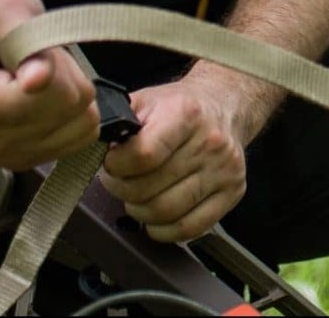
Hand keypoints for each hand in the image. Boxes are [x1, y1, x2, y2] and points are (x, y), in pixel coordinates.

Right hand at [0, 0, 98, 169]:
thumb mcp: (1, 7)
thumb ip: (22, 38)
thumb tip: (40, 79)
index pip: (54, 93)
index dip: (54, 61)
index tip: (27, 47)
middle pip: (73, 108)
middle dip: (64, 74)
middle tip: (32, 58)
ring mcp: (14, 157)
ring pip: (84, 123)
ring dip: (70, 91)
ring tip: (37, 75)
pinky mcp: (34, 160)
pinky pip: (83, 135)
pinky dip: (73, 110)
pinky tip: (44, 96)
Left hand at [98, 71, 251, 242]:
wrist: (223, 105)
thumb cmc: (179, 105)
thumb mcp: (148, 99)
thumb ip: (121, 119)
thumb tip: (94, 144)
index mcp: (185, 113)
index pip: (144, 155)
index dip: (117, 166)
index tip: (110, 162)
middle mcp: (209, 142)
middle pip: (151, 189)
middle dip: (123, 189)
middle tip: (117, 181)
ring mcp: (224, 170)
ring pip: (168, 213)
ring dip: (140, 211)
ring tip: (134, 197)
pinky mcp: (233, 193)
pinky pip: (190, 229)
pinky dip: (164, 230)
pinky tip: (154, 217)